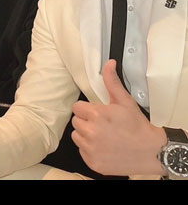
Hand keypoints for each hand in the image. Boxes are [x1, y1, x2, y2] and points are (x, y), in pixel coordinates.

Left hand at [70, 60, 166, 175]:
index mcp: (96, 115)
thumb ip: (112, 82)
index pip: (77, 108)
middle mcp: (91, 132)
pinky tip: (104, 147)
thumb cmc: (137, 126)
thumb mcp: (125, 101)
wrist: (151, 151)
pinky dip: (90, 150)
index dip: (88, 110)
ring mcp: (91, 149)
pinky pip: (82, 151)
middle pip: (76, 122)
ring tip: (103, 136)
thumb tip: (109, 64)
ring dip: (86, 135)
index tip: (98, 114)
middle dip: (87, 121)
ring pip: (77, 136)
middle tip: (103, 125)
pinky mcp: (92, 162)